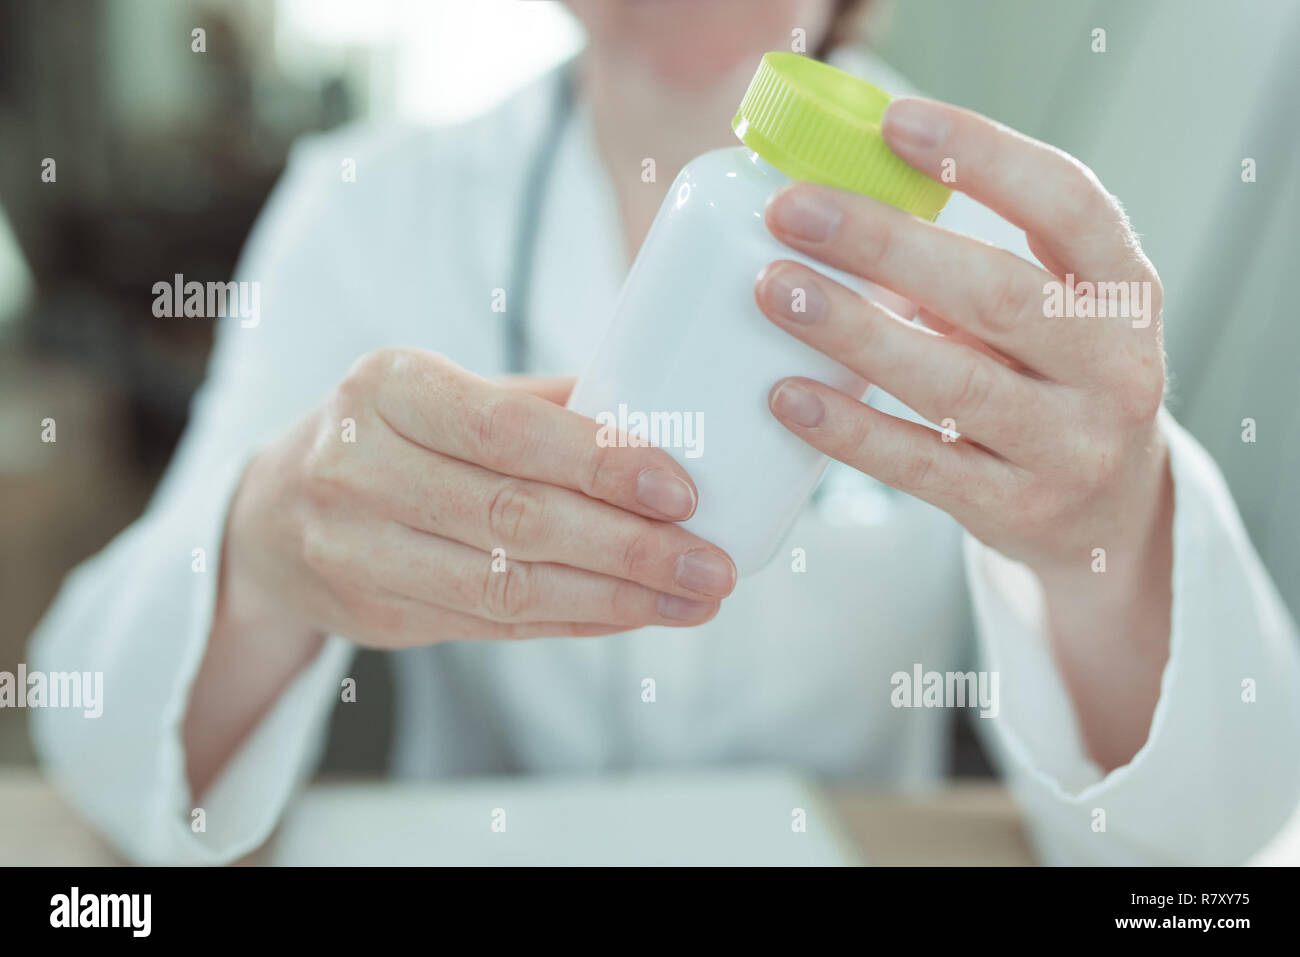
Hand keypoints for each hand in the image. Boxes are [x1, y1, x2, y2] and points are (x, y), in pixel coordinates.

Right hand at [221, 348, 736, 648]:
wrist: (273, 514)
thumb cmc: (386, 436)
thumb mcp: (442, 390)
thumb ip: (540, 403)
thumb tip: (660, 420)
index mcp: (386, 388)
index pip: (505, 430)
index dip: (599, 464)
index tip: (680, 491)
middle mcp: (357, 469)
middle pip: (514, 518)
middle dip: (628, 547)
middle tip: (710, 562)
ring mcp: (356, 551)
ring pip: (506, 586)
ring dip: (615, 598)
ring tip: (693, 596)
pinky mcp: (374, 616)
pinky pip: (495, 626)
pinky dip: (576, 622)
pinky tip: (635, 613)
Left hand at [755, 97, 1168, 579]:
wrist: (1107, 516)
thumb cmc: (1050, 383)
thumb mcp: (1050, 314)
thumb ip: (971, 267)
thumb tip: (833, 209)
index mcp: (1124, 291)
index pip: (1068, 204)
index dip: (984, 156)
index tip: (893, 121)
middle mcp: (1113, 366)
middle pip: (994, 292)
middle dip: (884, 244)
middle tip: (792, 210)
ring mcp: (1069, 446)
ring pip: (953, 382)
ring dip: (853, 331)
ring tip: (773, 289)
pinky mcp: (1015, 508)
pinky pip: (920, 465)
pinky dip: (850, 429)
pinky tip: (787, 394)